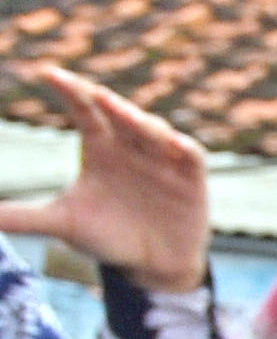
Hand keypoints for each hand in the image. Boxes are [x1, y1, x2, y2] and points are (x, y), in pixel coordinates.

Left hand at [0, 66, 210, 291]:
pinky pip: (191, 157)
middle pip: (120, 115)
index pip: (83, 111)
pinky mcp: (191, 179)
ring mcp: (163, 160)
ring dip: (141, 122)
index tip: (46, 73)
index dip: (69, 90)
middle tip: (92, 94)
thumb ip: (23, 217)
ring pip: (153, 130)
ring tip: (125, 116)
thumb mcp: (63, 223)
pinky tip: (173, 142)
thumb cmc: (106, 236)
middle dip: (109, 104)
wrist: (150, 265)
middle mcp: (131, 147)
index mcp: (99, 148)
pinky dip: (183, 148)